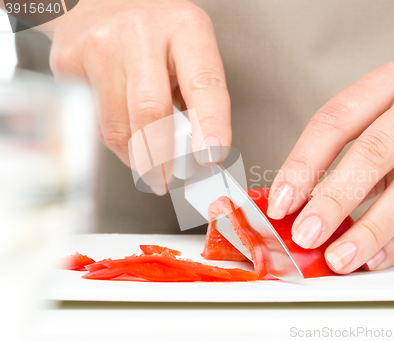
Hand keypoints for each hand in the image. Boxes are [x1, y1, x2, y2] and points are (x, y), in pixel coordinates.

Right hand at [44, 0, 229, 193]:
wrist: (98, 3)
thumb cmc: (154, 34)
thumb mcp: (187, 52)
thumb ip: (195, 98)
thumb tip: (197, 153)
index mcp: (185, 28)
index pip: (204, 83)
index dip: (211, 124)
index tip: (211, 156)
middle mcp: (141, 33)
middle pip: (150, 112)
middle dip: (161, 160)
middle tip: (167, 179)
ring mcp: (100, 46)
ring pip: (118, 128)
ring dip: (137, 157)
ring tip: (148, 161)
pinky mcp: (69, 64)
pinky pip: (95, 124)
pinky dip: (115, 140)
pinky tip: (124, 129)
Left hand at [267, 61, 393, 273]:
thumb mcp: (375, 119)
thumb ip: (340, 157)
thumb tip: (300, 206)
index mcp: (389, 81)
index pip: (335, 120)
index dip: (302, 164)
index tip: (281, 202)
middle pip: (374, 152)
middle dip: (334, 200)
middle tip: (306, 234)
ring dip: (368, 230)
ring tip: (339, 256)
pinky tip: (374, 256)